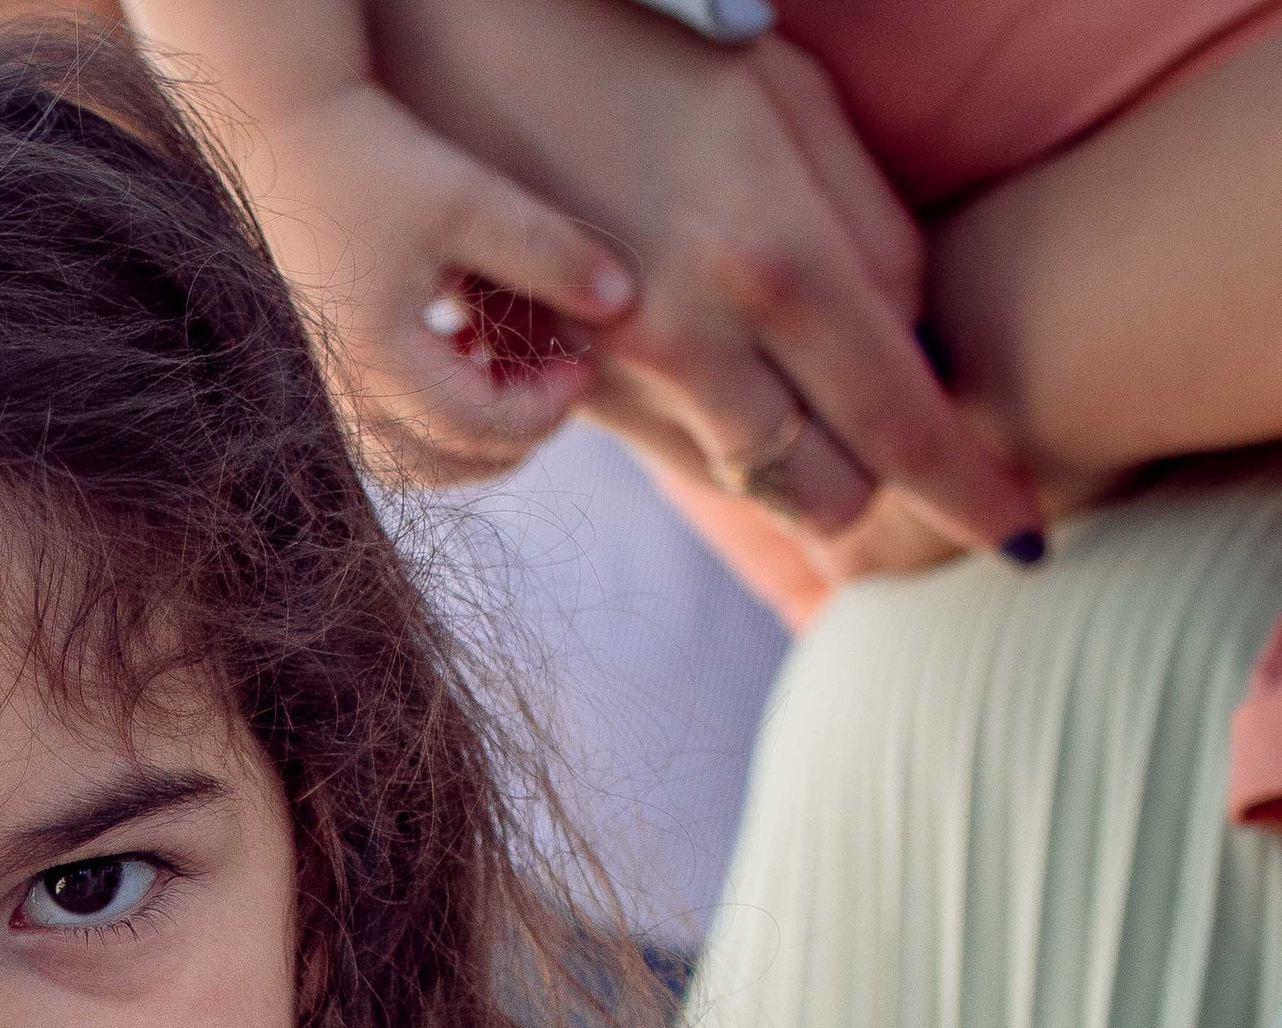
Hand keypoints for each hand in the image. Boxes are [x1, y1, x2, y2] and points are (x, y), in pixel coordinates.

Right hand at [187, 74, 637, 478]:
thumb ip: (548, 252)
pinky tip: (466, 359)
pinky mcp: (327, 371)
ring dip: (473, 441)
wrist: (284, 132)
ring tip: (515, 379)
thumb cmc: (377, 155)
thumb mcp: (472, 199)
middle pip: (446, 465)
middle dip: (514, 438)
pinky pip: (385, 436)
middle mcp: (346, 391)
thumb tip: (622, 303)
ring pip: (412, 463)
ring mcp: (331, 389)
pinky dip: (434, 423)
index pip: (480, 428)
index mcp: (380, 359)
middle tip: (560, 385)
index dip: (545, 409)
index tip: (583, 365)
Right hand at [373, 0, 1042, 554]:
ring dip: (799, 466)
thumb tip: (911, 337)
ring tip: (811, 405)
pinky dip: (725, 444)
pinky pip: (677, 459)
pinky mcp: (562, 391)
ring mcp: (619, 378)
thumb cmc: (635, 40)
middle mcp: (698, 340)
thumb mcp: (783, 95)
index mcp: (777, 253)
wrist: (444, 45)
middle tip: (901, 445)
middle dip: (878, 484)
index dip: (970, 492)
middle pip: (828, 488)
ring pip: (750, 486)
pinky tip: (728, 382)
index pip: (905, 422)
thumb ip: (866, 224)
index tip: (1023, 539)